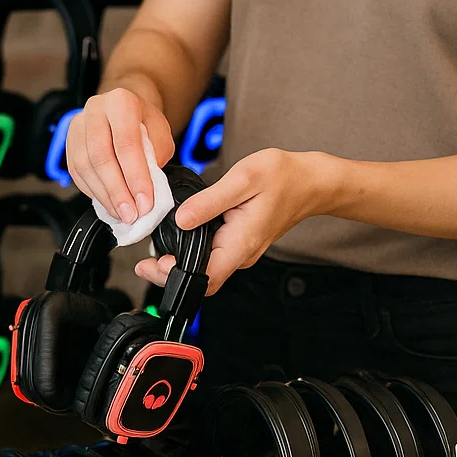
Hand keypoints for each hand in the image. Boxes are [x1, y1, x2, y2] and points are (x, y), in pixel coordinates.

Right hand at [66, 86, 177, 223]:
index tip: (145, 202)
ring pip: (84, 167)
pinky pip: (76, 173)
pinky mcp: (68, 143)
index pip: (126, 143)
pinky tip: (108, 204)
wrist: (124, 111)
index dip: (135, 176)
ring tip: (121, 214)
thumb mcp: (161, 134)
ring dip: (104, 196)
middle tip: (131, 214)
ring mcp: (77, 126)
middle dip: (117, 191)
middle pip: (100, 156)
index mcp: (121, 102)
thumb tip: (146, 192)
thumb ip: (155, 157)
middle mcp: (94, 110)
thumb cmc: (144, 123)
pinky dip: (92, 192)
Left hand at [133, 148, 340, 293]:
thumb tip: (180, 220)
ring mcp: (241, 252)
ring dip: (178, 264)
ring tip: (154, 249)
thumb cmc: (282, 176)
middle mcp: (241, 254)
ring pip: (206, 270)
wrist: (311, 181)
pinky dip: (191, 254)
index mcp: (240, 243)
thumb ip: (209, 202)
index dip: (173, 277)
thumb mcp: (243, 179)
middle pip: (201, 279)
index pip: (204, 279)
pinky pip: (212, 257)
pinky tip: (177, 238)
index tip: (150, 264)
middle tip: (144, 259)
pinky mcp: (239, 244)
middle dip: (169, 274)